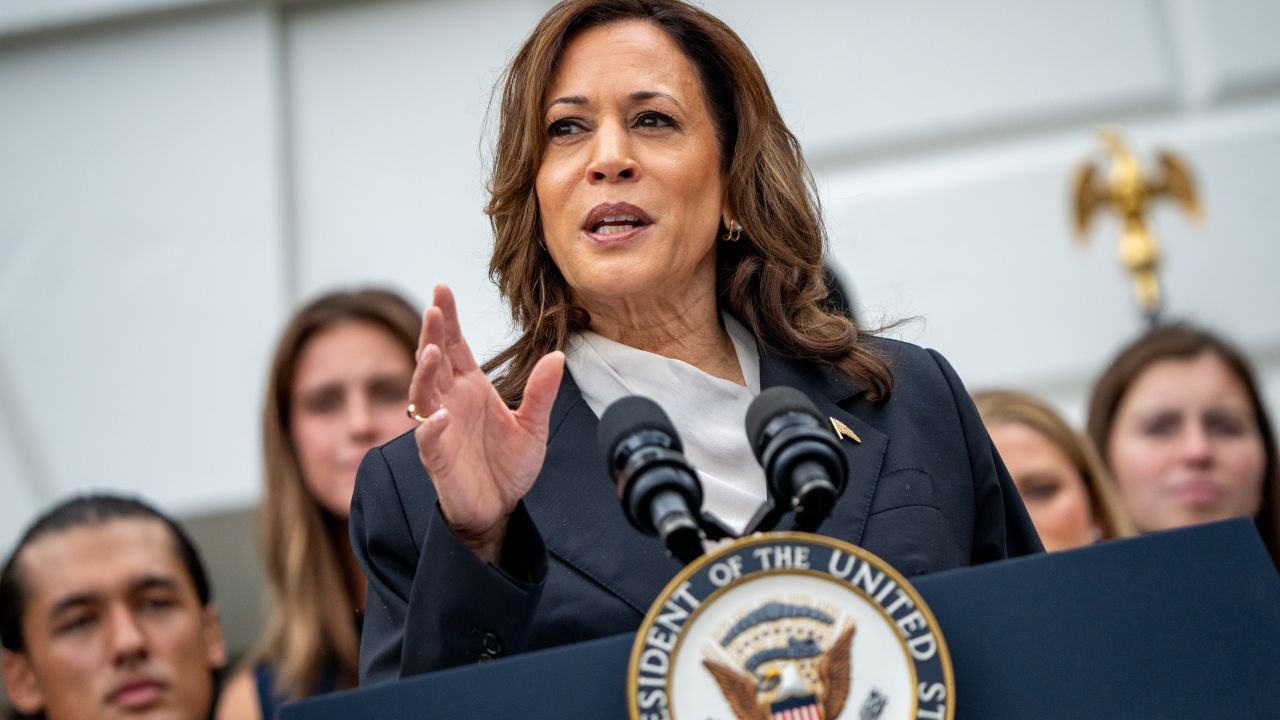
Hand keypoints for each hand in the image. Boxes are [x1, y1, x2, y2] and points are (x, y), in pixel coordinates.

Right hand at [409, 285, 564, 562]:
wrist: (500, 509)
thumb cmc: (509, 466)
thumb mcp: (533, 426)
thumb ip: (541, 393)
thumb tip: (557, 356)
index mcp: (472, 388)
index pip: (456, 346)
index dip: (449, 318)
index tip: (443, 289)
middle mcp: (450, 401)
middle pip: (434, 360)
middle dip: (432, 333)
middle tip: (435, 308)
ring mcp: (440, 428)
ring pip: (422, 393)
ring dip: (424, 372)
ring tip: (432, 352)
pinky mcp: (437, 458)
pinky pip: (427, 439)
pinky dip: (431, 427)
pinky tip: (439, 416)